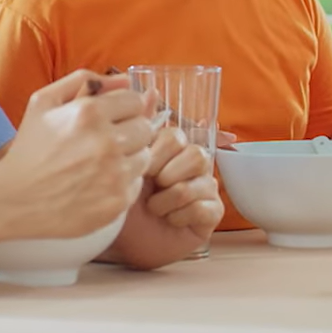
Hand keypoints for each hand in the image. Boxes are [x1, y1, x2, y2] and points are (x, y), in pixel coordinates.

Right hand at [0, 70, 155, 239]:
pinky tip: (98, 184)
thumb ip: (84, 80)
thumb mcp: (43, 102)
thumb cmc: (29, 149)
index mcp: (89, 113)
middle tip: (105, 143)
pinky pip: (137, 183)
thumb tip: (126, 78)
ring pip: (145, 156)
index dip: (123, 109)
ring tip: (100, 165)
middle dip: (129, 132)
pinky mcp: (117, 201)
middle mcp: (106, 142)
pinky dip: (122, 183)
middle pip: (146, 128)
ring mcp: (114, 174)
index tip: (110, 120)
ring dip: (128, 158)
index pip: (135, 101)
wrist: (12, 200)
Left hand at [107, 126, 224, 268]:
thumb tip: (150, 91)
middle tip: (151, 188)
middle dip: (166, 176)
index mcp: (174, 149)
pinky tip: (169, 220)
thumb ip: (137, 126)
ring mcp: (204, 188)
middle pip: (196, 154)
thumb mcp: (123, 161)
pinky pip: (205, 207)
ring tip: (155, 208)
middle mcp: (193, 165)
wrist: (120, 241)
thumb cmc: (120, 201)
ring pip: (200, 181)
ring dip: (170, 198)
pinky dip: (179, 216)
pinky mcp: (211, 213)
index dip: (158, 154)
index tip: (143, 170)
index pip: (177, 136)